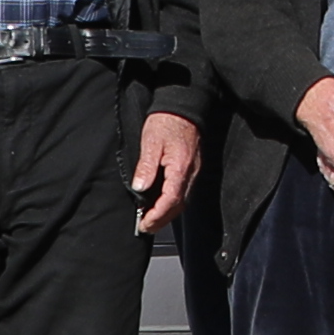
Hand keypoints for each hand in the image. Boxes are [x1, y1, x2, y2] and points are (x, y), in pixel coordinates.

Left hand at [131, 110, 204, 229]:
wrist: (182, 106)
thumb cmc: (166, 120)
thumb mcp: (150, 141)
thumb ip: (146, 166)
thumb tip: (140, 188)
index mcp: (181, 167)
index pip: (171, 200)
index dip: (157, 215)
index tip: (144, 223)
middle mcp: (191, 173)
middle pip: (178, 206)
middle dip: (162, 220)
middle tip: (145, 227)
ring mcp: (193, 172)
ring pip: (182, 201)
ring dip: (167, 213)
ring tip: (150, 219)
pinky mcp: (191, 168)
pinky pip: (183, 192)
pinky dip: (172, 202)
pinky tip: (160, 203)